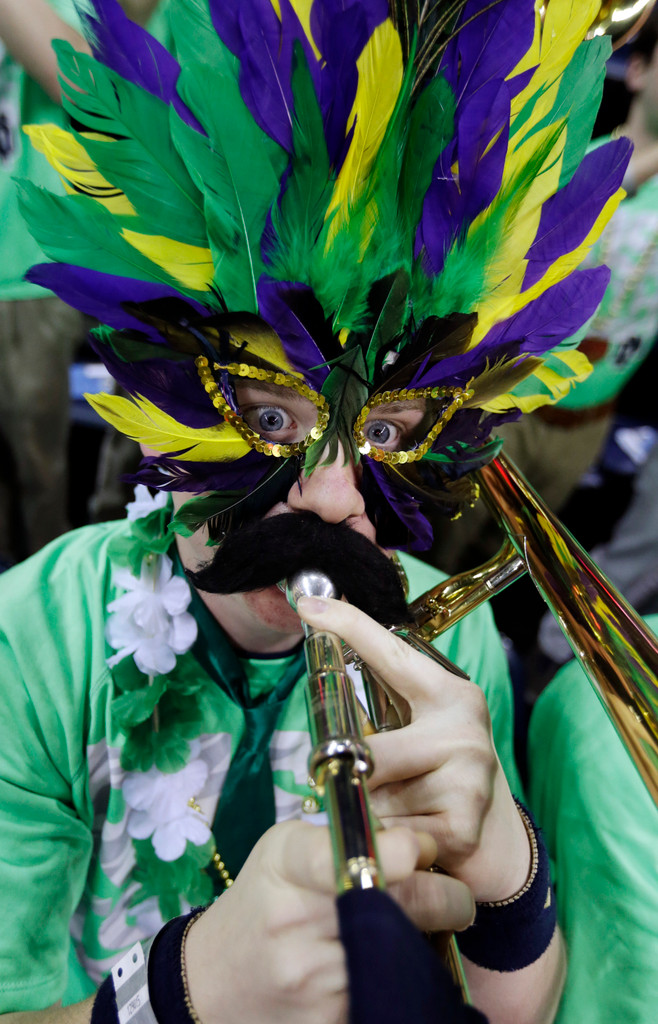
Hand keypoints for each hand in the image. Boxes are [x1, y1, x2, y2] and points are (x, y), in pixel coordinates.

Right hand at [184, 820, 473, 1023]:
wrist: (214, 982)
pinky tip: (393, 964)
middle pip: (398, 906)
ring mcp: (315, 980)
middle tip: (456, 898)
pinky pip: (392, 990)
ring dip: (427, 940)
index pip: (347, 854)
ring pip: (405, 952)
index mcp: (286, 865)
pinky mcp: (332, 1021)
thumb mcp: (286, 849)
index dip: (397, 852)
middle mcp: (297, 921)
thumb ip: (346, 835)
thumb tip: (422, 845)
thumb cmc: (263, 900)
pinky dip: (405, 976)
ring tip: (423, 930)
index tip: (421, 851)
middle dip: (446, 899)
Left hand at [297, 595, 530, 902]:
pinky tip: (412, 839)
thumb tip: (332, 680)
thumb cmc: (440, 778)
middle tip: (350, 789)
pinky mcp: (462, 824)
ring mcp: (468, 775)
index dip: (350, 625)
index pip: (391, 654)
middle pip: (370, 752)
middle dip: (349, 777)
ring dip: (371, 813)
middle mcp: (463, 727)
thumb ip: (377, 718)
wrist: (495, 842)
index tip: (309, 602)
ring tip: (399, 814)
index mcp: (449, 693)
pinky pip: (390, 835)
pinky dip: (387, 845)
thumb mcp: (415, 735)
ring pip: (375, 797)